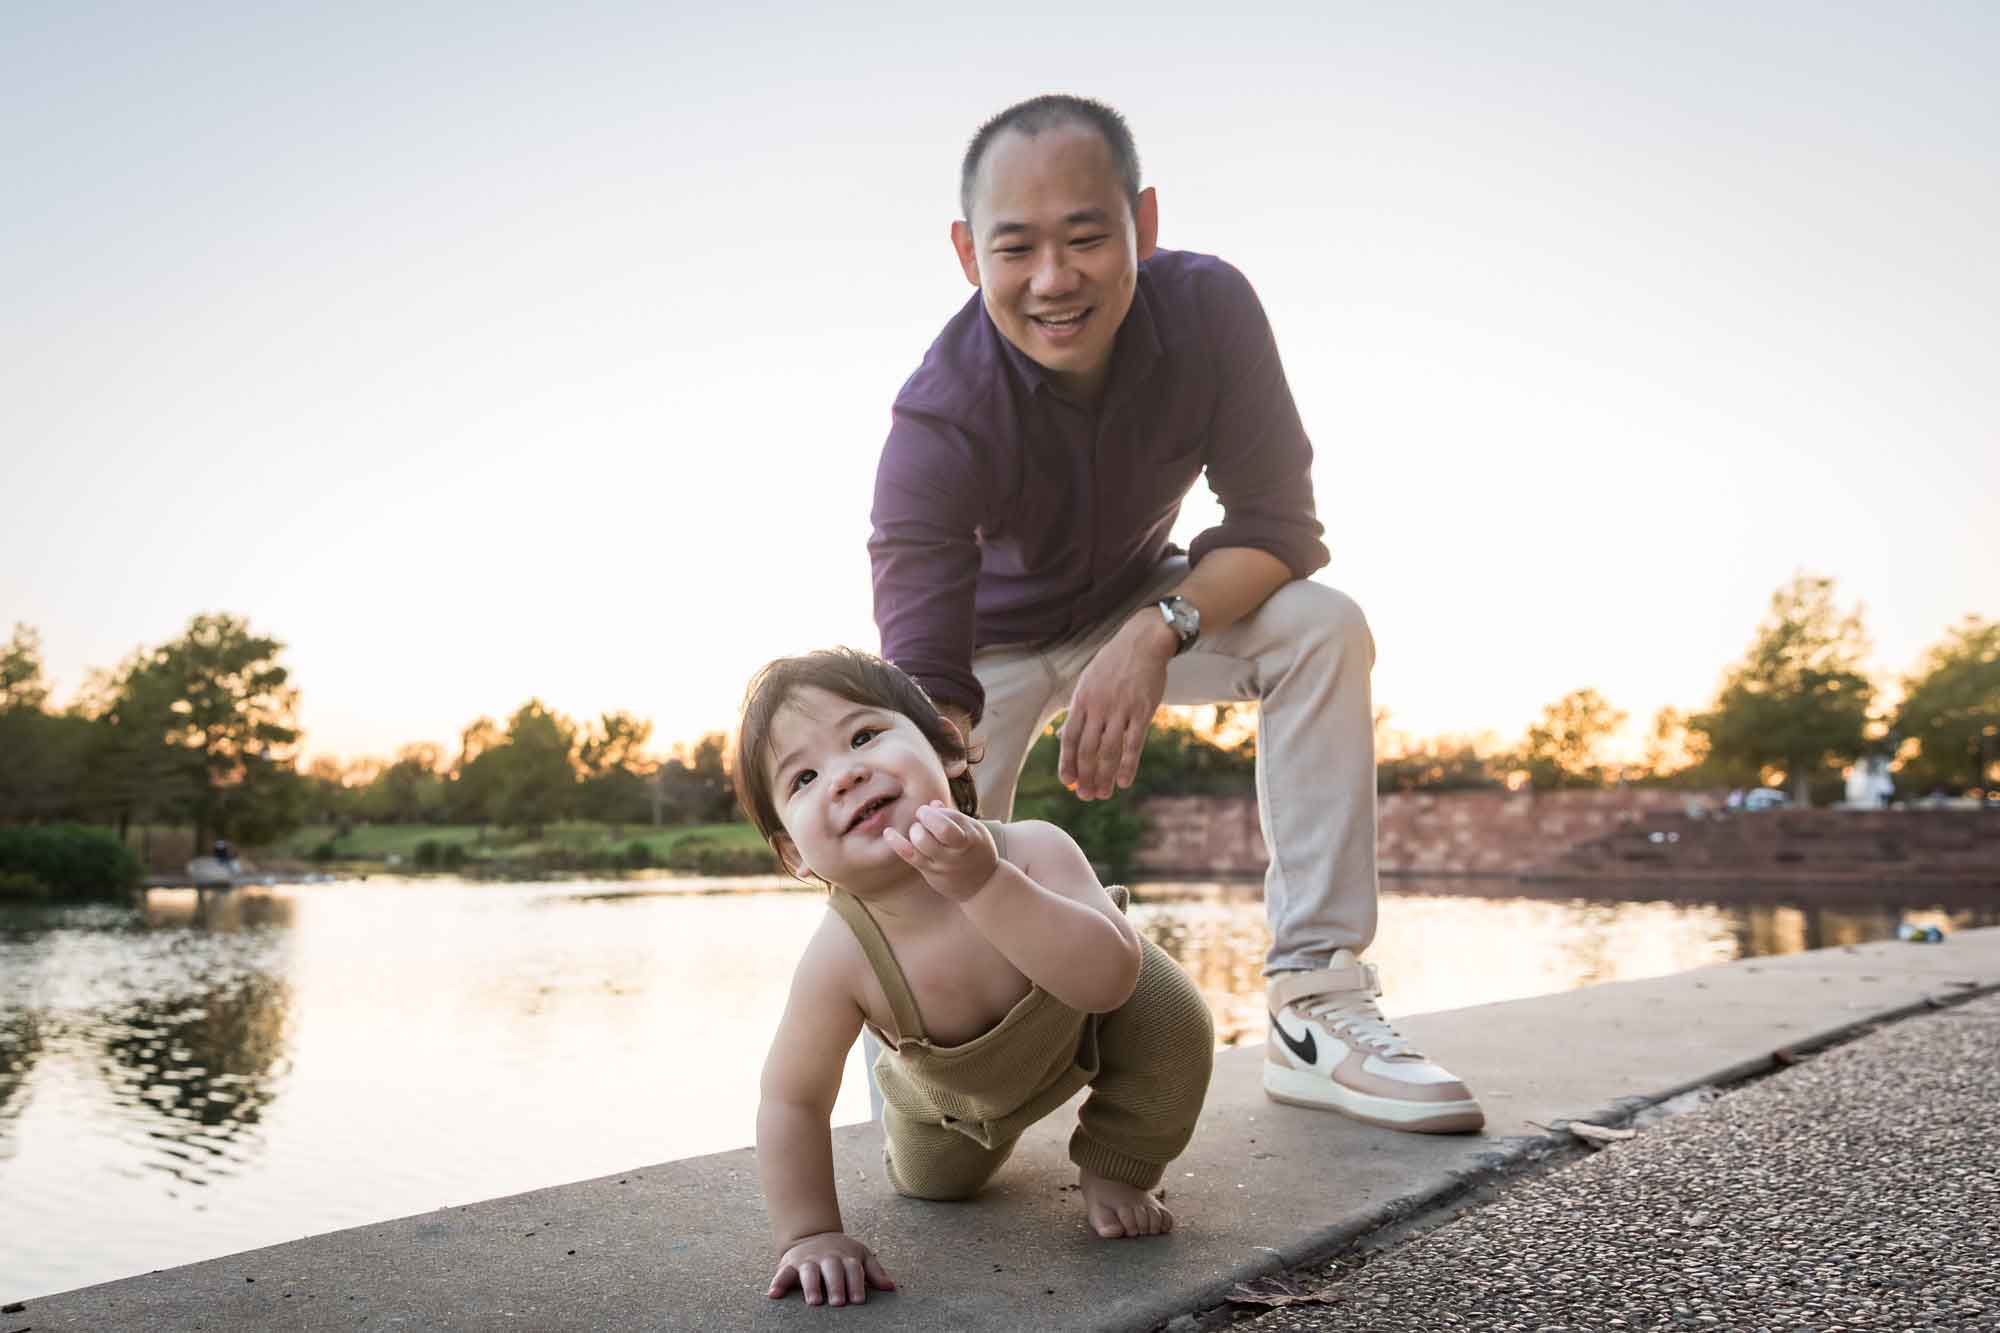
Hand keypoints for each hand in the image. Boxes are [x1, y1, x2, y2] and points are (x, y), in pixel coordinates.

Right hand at [768, 1231, 895, 1306]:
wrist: (813, 1235)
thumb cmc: (841, 1253)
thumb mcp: (860, 1256)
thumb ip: (874, 1272)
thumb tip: (890, 1287)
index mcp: (846, 1256)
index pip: (853, 1269)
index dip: (856, 1284)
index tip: (858, 1300)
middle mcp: (827, 1257)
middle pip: (832, 1269)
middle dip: (836, 1285)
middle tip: (838, 1303)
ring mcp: (808, 1259)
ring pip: (809, 1271)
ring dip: (811, 1286)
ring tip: (814, 1301)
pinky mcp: (789, 1263)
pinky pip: (782, 1273)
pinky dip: (777, 1283)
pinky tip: (774, 1295)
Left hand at [883, 800, 998, 901]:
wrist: (983, 885)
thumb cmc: (977, 850)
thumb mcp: (975, 830)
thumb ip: (954, 817)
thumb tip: (932, 804)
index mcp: (970, 838)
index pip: (949, 824)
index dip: (934, 814)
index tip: (929, 810)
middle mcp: (956, 852)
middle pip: (936, 832)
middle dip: (924, 818)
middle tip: (923, 817)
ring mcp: (942, 864)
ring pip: (921, 844)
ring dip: (915, 830)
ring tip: (919, 829)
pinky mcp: (930, 872)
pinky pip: (910, 856)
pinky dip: (897, 843)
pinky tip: (888, 832)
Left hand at [1059, 614, 1172, 799]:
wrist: (1143, 642)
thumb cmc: (1113, 664)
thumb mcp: (1088, 682)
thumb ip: (1079, 711)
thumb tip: (1065, 738)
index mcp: (1082, 700)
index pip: (1069, 739)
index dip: (1067, 763)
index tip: (1067, 782)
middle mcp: (1098, 706)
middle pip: (1087, 750)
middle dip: (1085, 776)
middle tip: (1085, 795)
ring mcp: (1121, 709)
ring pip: (1109, 751)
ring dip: (1104, 776)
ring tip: (1103, 794)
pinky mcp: (1142, 711)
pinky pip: (1134, 744)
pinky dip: (1128, 766)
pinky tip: (1124, 782)